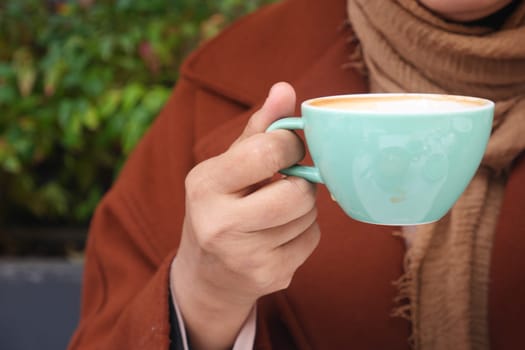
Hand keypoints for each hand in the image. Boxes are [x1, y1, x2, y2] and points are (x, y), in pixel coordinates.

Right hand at [170, 82, 319, 349]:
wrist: (207, 274)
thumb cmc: (220, 206)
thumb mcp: (226, 166)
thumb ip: (258, 128)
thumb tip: (285, 89)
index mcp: (204, 185)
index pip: (265, 152)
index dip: (289, 145)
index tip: (287, 149)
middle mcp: (219, 223)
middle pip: (296, 192)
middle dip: (300, 183)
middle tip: (286, 183)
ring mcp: (244, 256)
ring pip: (308, 215)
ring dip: (304, 206)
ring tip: (279, 209)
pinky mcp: (268, 277)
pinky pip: (312, 240)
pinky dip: (305, 231)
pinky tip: (281, 233)